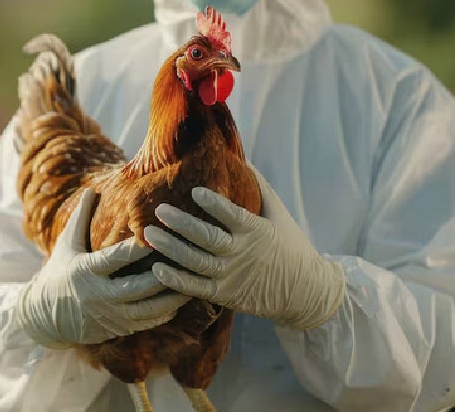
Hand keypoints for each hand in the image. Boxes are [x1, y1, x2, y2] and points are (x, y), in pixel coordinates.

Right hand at [15, 189, 189, 348]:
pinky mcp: (117, 328)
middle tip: (187, 259)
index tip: (160, 234)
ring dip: (171, 297)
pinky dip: (165, 312)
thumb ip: (81, 218)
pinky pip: (146, 323)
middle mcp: (99, 295)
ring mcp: (109, 315)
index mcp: (86, 271)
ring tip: (193, 281)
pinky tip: (181, 300)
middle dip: (164, 274)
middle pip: (138, 287)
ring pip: (147, 309)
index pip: (117, 258)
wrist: (45, 316)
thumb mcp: (66, 244)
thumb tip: (91, 189)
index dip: (140, 248)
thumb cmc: (59, 273)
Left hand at [146, 168, 344, 329]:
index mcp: (256, 231)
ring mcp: (231, 276)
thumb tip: (242, 159)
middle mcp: (242, 254)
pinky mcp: (224, 295)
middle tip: (160, 209)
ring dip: (170, 248)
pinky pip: (195, 288)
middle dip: (181, 223)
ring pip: (195, 262)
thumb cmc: (291, 246)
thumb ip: (261, 188)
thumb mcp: (279, 216)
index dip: (214, 204)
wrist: (306, 292)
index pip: (232, 215)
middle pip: (207, 238)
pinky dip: (175, 279)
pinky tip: (157, 268)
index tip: (194, 190)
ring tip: (148, 233)